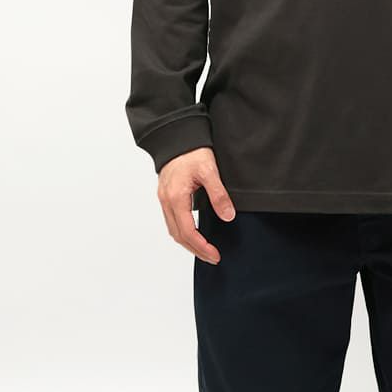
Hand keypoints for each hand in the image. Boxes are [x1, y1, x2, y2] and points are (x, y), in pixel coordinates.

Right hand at [156, 147, 236, 263]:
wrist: (178, 134)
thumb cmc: (192, 150)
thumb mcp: (209, 170)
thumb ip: (218, 195)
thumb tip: (228, 216)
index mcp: (176, 197)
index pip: (187, 232)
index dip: (201, 247)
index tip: (215, 255)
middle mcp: (166, 200)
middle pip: (178, 235)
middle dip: (195, 249)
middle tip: (212, 257)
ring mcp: (164, 198)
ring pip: (173, 229)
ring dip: (188, 242)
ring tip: (204, 249)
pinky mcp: (166, 194)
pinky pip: (171, 220)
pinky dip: (182, 231)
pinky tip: (193, 231)